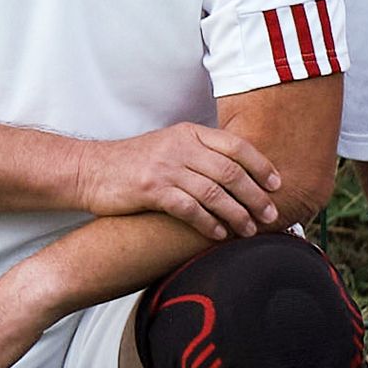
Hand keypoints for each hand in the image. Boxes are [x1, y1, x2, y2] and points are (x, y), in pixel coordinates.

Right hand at [74, 121, 285, 241]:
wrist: (90, 170)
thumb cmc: (134, 163)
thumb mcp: (170, 146)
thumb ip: (200, 154)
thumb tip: (239, 174)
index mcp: (189, 133)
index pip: (236, 146)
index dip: (261, 166)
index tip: (277, 185)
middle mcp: (180, 147)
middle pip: (230, 172)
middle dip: (255, 196)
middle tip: (270, 215)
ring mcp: (165, 167)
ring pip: (214, 192)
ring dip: (236, 214)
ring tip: (248, 230)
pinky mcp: (150, 189)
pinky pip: (189, 208)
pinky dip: (207, 223)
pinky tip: (217, 234)